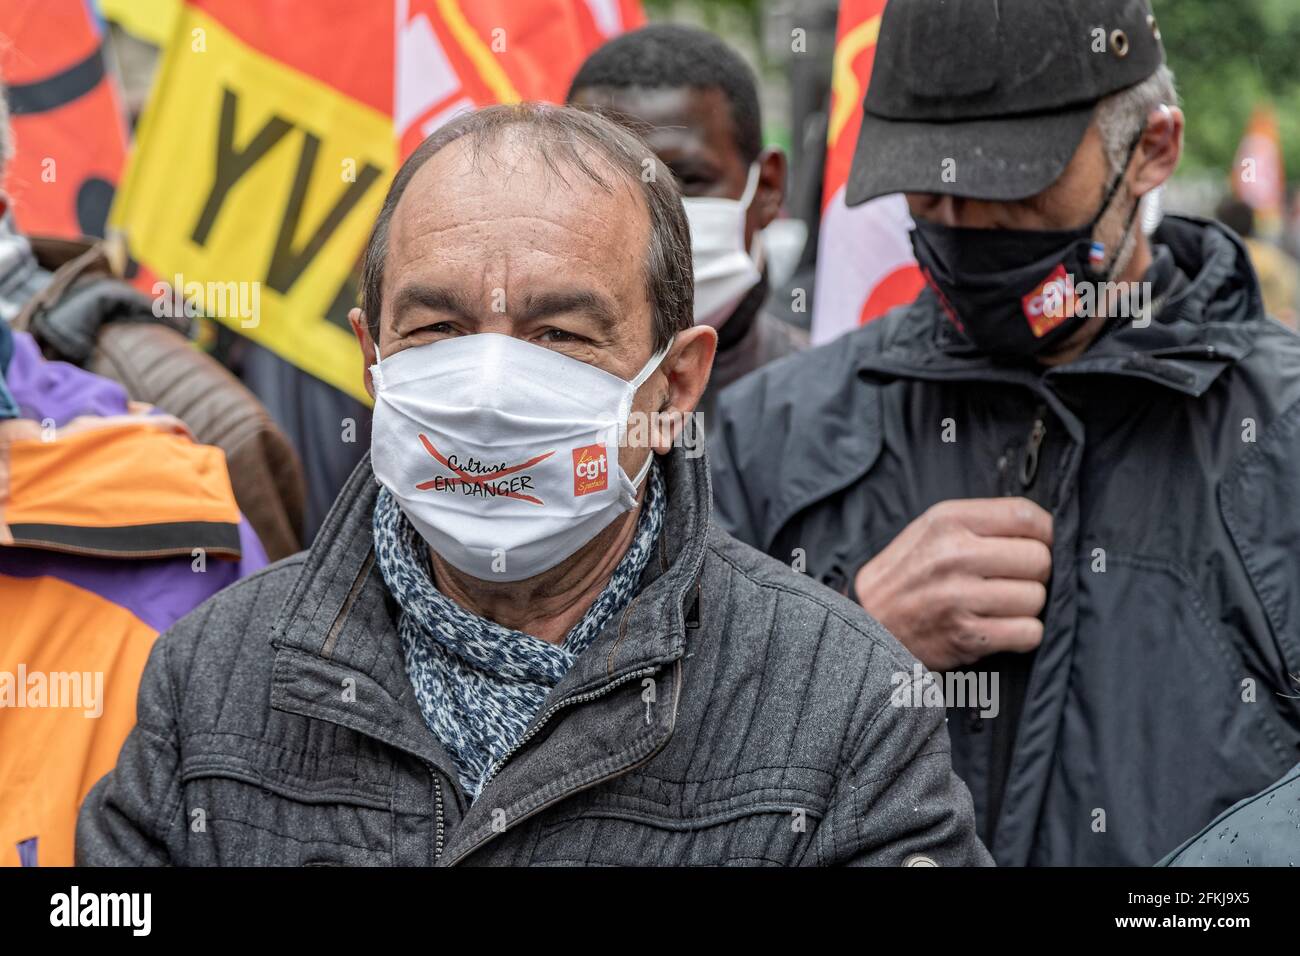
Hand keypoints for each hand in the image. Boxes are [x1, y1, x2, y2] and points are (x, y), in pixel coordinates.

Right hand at [853, 498, 1052, 670]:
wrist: (864, 622)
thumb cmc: (906, 574)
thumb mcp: (930, 529)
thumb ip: (980, 522)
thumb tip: (1043, 527)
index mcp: (948, 521)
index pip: (1025, 516)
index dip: (1045, 532)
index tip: (1040, 543)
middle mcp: (953, 555)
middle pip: (1038, 559)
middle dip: (1035, 572)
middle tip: (1015, 579)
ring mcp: (959, 597)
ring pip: (1037, 598)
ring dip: (1027, 606)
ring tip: (1002, 605)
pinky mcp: (966, 636)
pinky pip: (1029, 633)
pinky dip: (1023, 634)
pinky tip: (1001, 627)